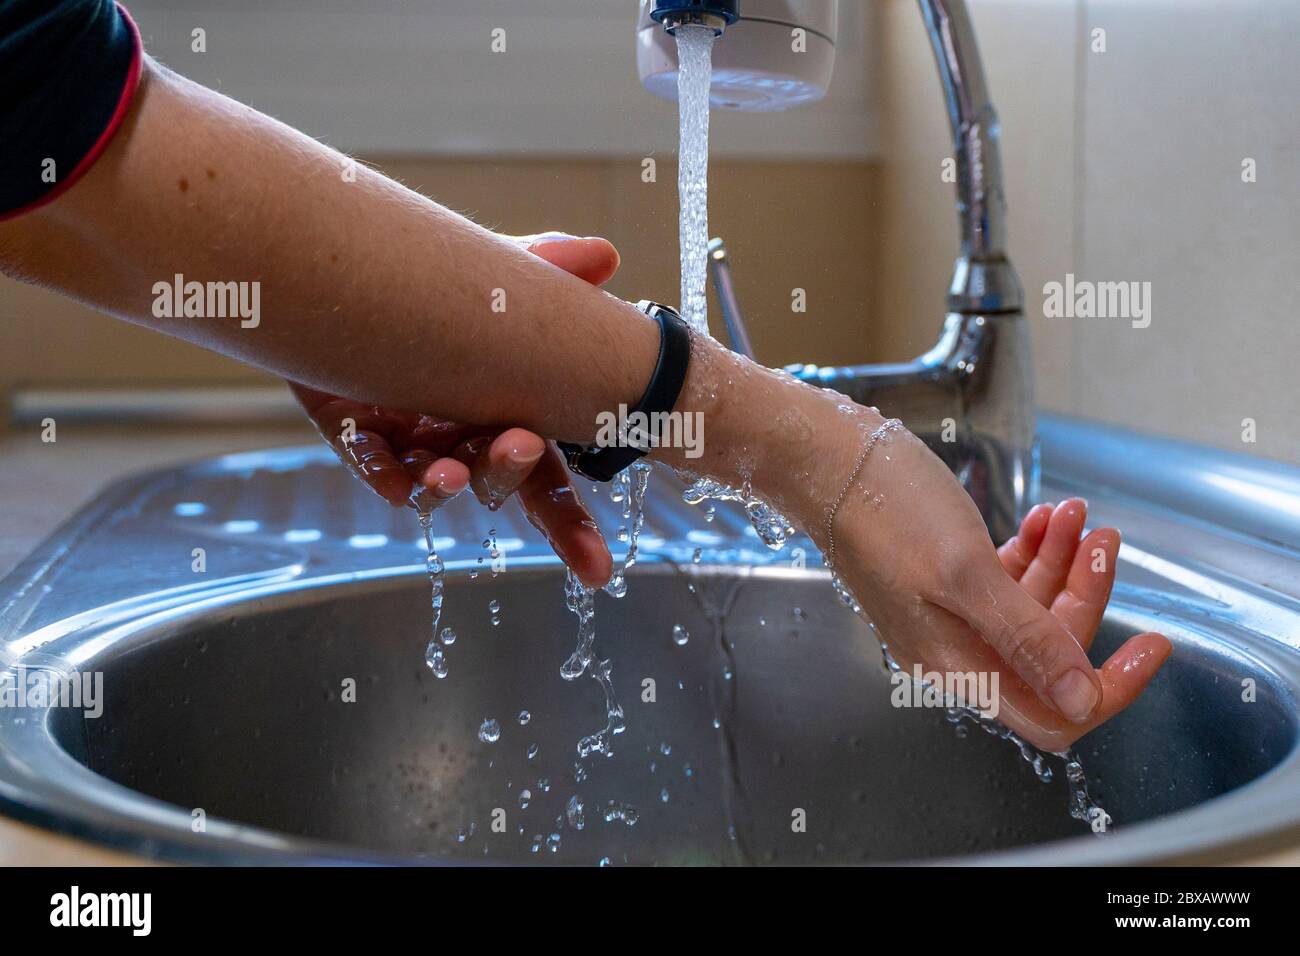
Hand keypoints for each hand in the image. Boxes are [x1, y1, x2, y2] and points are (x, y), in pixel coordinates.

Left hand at [290, 233, 621, 587]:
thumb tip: (605, 255)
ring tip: (448, 476)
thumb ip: (549, 268)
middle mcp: (465, 435)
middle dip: (510, 472)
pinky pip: (372, 462)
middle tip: (517, 444)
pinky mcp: (358, 429)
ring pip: (435, 479)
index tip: (596, 569)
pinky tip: (393, 483)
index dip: (572, 525)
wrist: (344, 269)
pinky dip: (382, 473)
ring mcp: (413, 438)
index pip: (550, 478)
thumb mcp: (499, 276)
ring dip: (445, 485)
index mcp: (510, 413)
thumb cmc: (437, 285)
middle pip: (499, 476)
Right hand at [821, 421, 1170, 751]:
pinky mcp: (945, 582)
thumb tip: (1082, 701)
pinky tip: (1040, 519)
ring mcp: (949, 617)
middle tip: (1101, 538)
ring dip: (1061, 565)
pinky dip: (1031, 553)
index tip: (1153, 643)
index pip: (1054, 713)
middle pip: (1049, 655)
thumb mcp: (966, 574)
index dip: (1108, 687)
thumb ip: (1026, 639)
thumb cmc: (886, 511)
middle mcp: (956, 652)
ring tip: (1073, 514)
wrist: (824, 462)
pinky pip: (1006, 583)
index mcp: (958, 667)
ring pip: (1031, 612)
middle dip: (1085, 598)